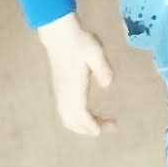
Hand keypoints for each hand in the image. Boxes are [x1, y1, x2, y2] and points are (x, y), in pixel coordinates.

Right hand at [40, 20, 114, 137]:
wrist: (59, 35)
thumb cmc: (79, 43)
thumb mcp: (95, 53)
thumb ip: (102, 69)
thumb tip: (108, 84)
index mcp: (73, 89)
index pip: (81, 115)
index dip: (90, 125)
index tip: (101, 131)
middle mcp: (64, 94)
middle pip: (72, 121)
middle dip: (88, 128)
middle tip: (108, 127)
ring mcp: (60, 91)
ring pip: (67, 117)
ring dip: (81, 124)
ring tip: (99, 123)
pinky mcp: (59, 87)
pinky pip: (64, 110)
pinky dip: (75, 117)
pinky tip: (85, 111)